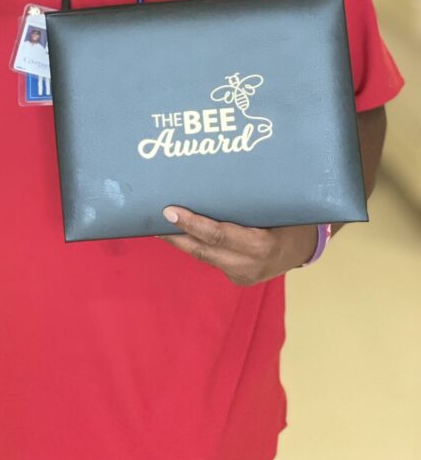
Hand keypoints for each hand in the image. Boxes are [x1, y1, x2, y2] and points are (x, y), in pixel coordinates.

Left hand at [159, 206, 318, 286]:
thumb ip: (247, 202)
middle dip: (175, 235)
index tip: (170, 211)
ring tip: (159, 226)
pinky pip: (212, 259)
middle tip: (153, 220)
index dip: (191, 223)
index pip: (218, 235)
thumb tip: (212, 180)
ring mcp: (243, 276)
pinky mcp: (238, 280)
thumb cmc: (290, 218)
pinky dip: (196, 246)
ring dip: (181, 241)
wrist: (306, 249)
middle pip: (203, 250)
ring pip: (204, 256)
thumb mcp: (275, 207)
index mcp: (261, 245)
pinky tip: (180, 234)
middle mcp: (249, 265)